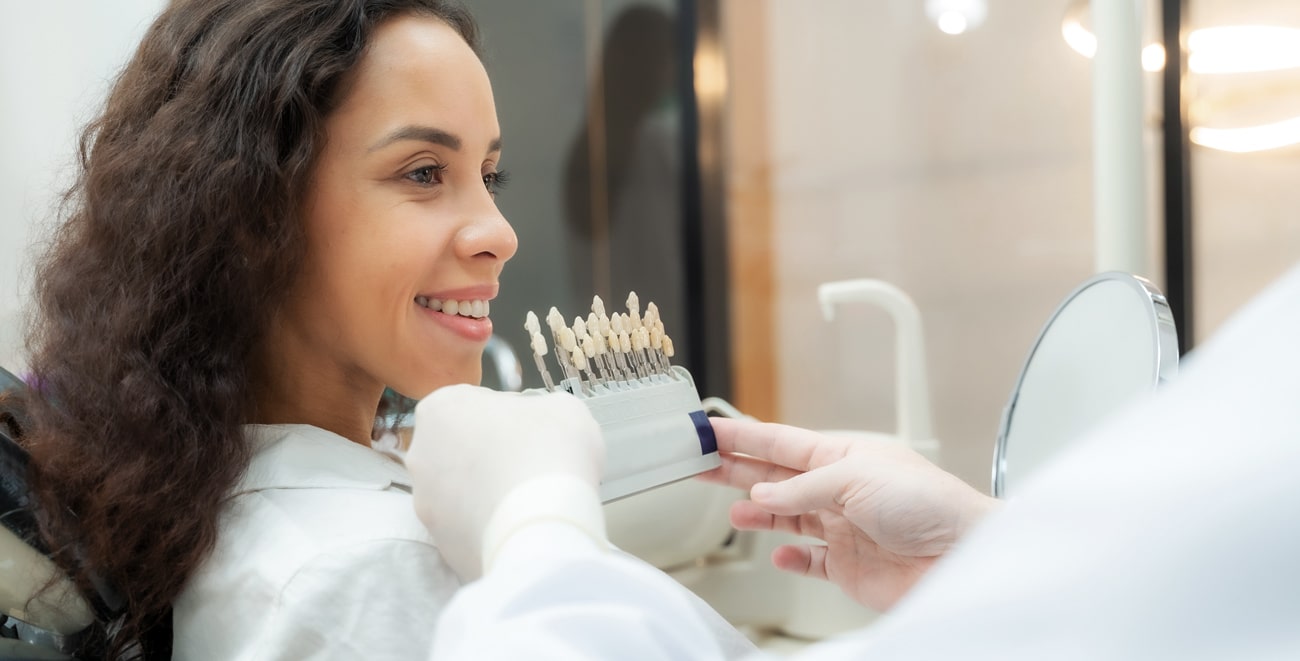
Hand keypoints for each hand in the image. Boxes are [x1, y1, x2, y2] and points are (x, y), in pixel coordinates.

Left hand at [406, 385, 603, 579]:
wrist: (543, 525)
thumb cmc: (549, 450)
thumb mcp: (562, 407)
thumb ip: (539, 410)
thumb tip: (534, 428)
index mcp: (441, 409)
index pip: (474, 404)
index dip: (508, 416)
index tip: (532, 431)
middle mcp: (421, 455)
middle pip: (461, 449)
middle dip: (491, 455)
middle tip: (531, 464)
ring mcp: (426, 504)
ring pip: (461, 492)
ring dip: (488, 492)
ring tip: (529, 500)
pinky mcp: (441, 544)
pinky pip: (469, 528)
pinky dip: (490, 526)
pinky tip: (520, 526)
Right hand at [700, 418, 996, 610]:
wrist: (962, 557)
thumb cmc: (929, 504)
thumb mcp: (856, 479)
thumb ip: (802, 488)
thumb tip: (764, 492)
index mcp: (844, 456)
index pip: (780, 442)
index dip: (742, 436)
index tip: (709, 430)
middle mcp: (841, 490)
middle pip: (776, 476)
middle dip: (736, 469)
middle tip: (700, 463)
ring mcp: (844, 528)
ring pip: (788, 517)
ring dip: (759, 511)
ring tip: (735, 510)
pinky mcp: (849, 565)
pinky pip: (810, 560)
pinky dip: (791, 558)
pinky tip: (779, 554)